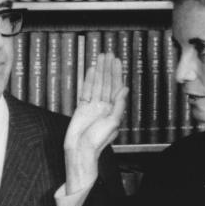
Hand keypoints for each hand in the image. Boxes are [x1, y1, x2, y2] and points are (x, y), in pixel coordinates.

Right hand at [64, 53, 127, 192]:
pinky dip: (88, 80)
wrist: (80, 151)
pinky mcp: (81, 108)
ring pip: (96, 85)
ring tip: (100, 57)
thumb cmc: (97, 142)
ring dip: (98, 71)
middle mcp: (103, 106)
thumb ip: (118, 105)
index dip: (116, 73)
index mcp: (113, 109)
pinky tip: (90, 71)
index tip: (116, 61)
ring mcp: (92, 106)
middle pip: (106, 83)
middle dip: (107, 68)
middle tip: (108, 54)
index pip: (116, 87)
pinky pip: (85, 91)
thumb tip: (125, 89)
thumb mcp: (112, 123)